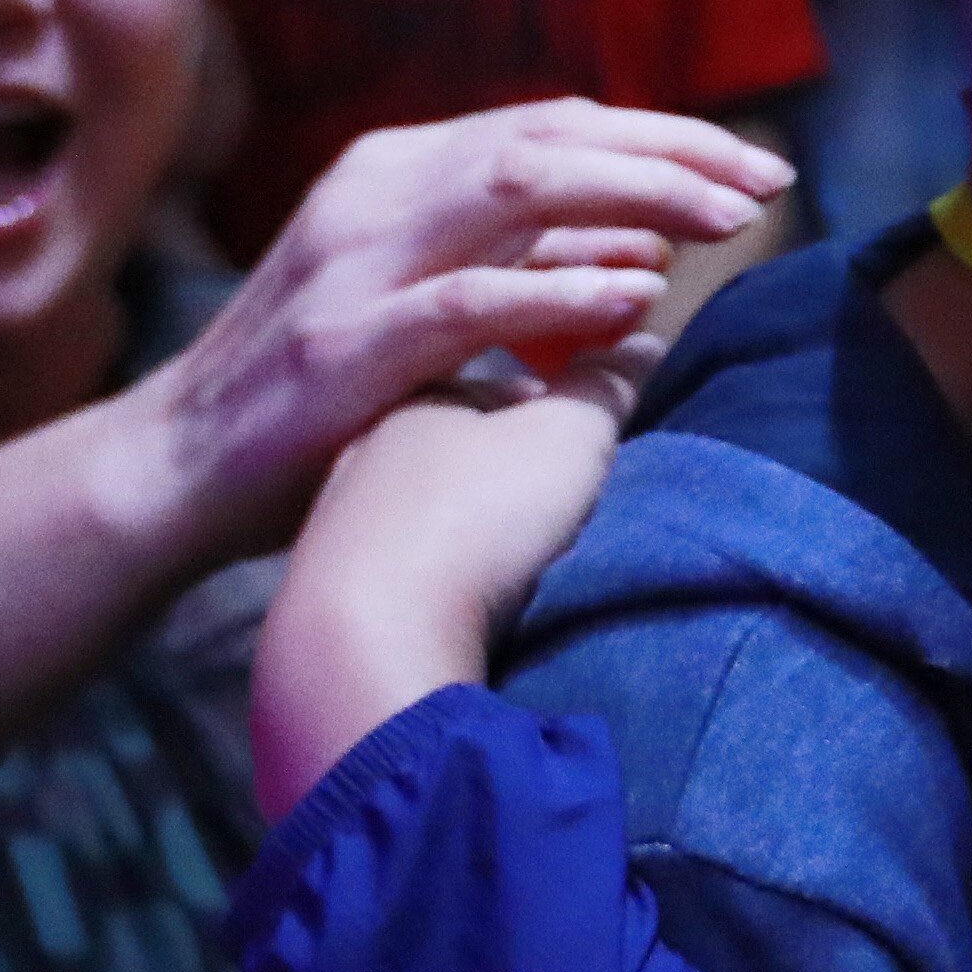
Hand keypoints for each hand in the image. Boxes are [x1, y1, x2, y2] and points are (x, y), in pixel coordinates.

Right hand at [147, 97, 778, 563]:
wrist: (179, 469)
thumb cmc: (320, 396)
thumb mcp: (428, 307)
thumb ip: (520, 269)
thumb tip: (640, 250)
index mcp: (396, 172)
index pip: (552, 126)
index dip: (661, 139)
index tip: (752, 170)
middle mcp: (375, 193)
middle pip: (548, 138)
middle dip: (671, 152)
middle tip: (766, 181)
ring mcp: (354, 262)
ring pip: (514, 188)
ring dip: (633, 196)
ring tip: (725, 220)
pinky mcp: (346, 343)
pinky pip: (465, 301)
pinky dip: (554, 290)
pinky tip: (632, 295)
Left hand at [290, 376, 628, 662]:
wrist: (367, 629)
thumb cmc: (475, 512)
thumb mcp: (567, 437)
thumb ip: (602, 389)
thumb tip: (641, 343)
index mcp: (424, 392)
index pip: (502, 383)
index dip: (556, 404)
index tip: (592, 436)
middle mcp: (370, 440)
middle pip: (457, 440)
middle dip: (505, 458)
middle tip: (557, 496)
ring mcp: (340, 512)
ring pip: (422, 496)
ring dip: (465, 511)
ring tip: (512, 547)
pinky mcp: (330, 579)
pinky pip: (397, 553)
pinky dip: (431, 559)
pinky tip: (452, 586)